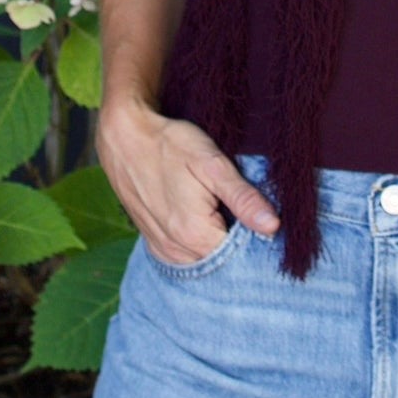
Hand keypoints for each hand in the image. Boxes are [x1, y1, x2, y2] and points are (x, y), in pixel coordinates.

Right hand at [96, 101, 280, 265]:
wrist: (124, 137)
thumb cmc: (169, 145)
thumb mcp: (212, 164)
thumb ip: (242, 198)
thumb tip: (273, 226)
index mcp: (195, 234)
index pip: (241, 254)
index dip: (255, 236)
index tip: (260, 214)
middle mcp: (177, 249)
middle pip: (222, 259)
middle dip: (236, 240)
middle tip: (239, 207)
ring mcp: (162, 248)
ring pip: (204, 259)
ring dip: (216, 242)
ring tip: (219, 210)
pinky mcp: (154, 242)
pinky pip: (185, 255)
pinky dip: (198, 244)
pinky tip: (202, 219)